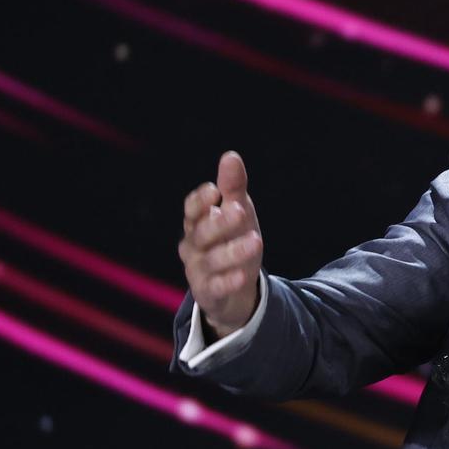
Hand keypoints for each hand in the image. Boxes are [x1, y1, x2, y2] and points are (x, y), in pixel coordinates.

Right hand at [178, 151, 262, 338]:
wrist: (235, 287)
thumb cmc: (232, 240)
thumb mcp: (237, 212)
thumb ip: (233, 188)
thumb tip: (230, 156)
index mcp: (197, 223)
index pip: (192, 210)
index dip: (200, 201)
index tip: (214, 190)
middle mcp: (193, 245)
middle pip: (203, 233)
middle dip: (221, 222)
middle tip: (240, 210)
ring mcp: (198, 270)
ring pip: (212, 260)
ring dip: (233, 250)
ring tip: (256, 240)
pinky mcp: (208, 292)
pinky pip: (216, 287)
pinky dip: (229, 281)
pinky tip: (243, 275)